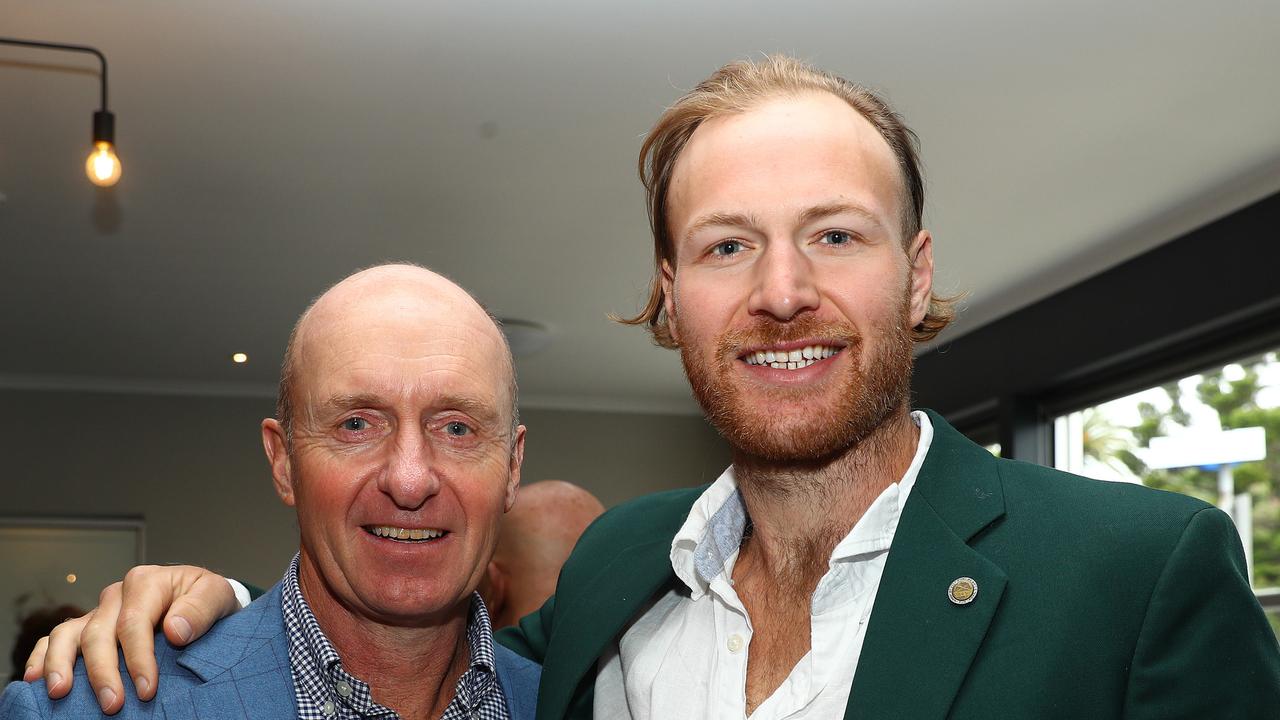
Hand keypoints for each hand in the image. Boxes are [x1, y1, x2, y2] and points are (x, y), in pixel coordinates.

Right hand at [22, 565, 240, 714]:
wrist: (202, 600)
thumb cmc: (208, 599)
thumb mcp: (217, 596)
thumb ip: (200, 609)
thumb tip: (174, 631)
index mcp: (147, 582)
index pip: (134, 623)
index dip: (138, 658)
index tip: (147, 689)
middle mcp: (117, 594)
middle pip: (99, 633)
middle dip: (103, 672)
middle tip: (112, 704)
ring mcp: (99, 611)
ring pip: (69, 634)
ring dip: (62, 664)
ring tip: (60, 692)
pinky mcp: (88, 626)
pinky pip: (57, 637)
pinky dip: (43, 655)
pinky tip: (36, 679)